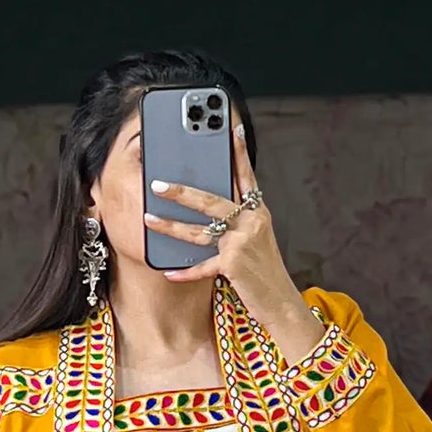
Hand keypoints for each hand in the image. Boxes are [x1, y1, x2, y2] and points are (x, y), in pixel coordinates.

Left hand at [145, 125, 322, 364]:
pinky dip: (185, 271)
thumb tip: (211, 214)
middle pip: (211, 200)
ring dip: (171, 226)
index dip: (238, 153)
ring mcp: (243, 242)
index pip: (246, 177)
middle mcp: (252, 222)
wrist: (282, 304)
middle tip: (158, 183)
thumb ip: (239, 224)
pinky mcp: (234, 265)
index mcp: (258, 213)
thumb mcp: (258, 242)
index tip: (232, 128)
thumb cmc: (265, 274)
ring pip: (200, 230)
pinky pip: (203, 266)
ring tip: (149, 220)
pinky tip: (168, 271)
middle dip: (182, 192)